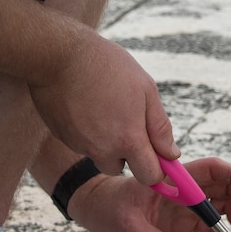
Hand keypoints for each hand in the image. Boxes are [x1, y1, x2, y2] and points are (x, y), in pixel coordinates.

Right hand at [28, 30, 176, 186]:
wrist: (59, 56)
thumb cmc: (107, 67)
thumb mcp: (145, 89)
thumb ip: (160, 127)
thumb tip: (171, 153)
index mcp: (128, 139)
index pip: (149, 176)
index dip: (157, 167)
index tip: (158, 153)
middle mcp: (102, 149)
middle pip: (120, 168)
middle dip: (127, 154)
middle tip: (127, 121)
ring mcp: (79, 145)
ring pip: (99, 154)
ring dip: (105, 141)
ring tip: (104, 106)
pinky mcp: (63, 137)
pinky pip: (81, 143)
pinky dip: (87, 130)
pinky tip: (86, 104)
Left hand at [66, 157, 230, 231]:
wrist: (98, 210)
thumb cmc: (109, 208)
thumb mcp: (127, 227)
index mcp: (174, 180)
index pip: (212, 169)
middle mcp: (185, 189)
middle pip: (226, 188)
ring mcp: (187, 204)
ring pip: (224, 207)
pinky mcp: (185, 219)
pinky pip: (213, 225)